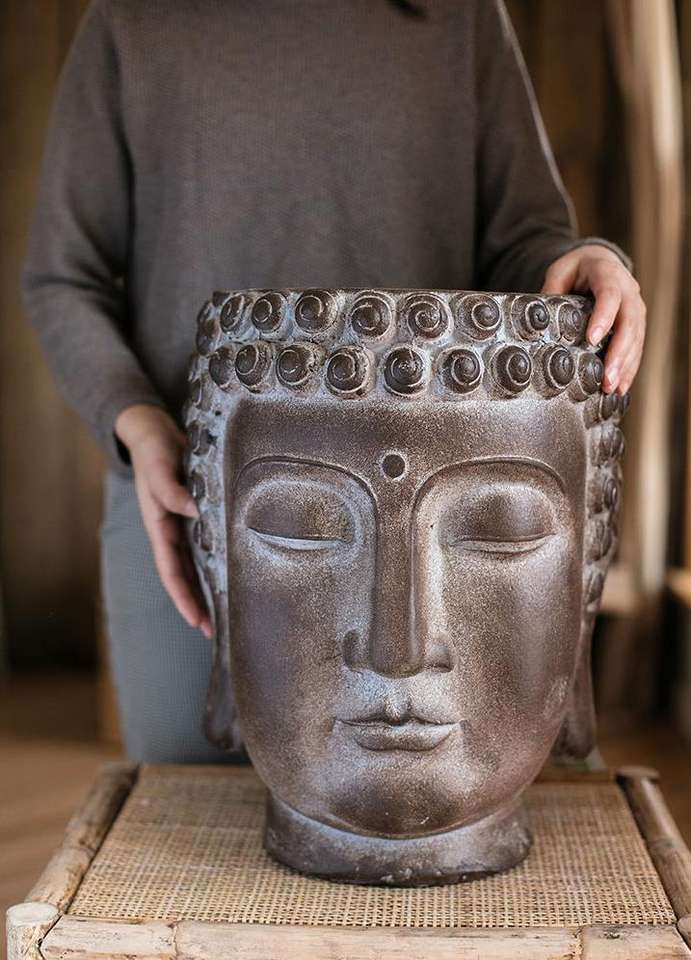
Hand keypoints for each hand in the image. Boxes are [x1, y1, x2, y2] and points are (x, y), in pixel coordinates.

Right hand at [114, 403, 211, 637]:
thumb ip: (172, 489)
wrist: (154, 432)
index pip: (171, 573)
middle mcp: (174, 532)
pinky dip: (222, 560)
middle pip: (187, 578)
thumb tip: (193, 509)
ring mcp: (187, 526)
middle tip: (218, 632)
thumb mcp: (158, 467)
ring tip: (231, 611)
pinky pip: (212, 544)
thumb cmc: (153, 451)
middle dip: (199, 605)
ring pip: (200, 566)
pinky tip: (240, 570)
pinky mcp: (200, 514)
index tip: (197, 622)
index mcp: (160, 528)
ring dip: (211, 589)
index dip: (183, 599)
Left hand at [541, 244, 645, 394]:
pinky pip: (638, 345)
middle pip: (629, 323)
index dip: (603, 317)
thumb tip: (539, 319)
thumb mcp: (560, 270)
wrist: (600, 260)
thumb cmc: (578, 267)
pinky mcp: (637, 322)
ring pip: (636, 337)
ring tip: (612, 388)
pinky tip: (622, 386)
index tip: (592, 340)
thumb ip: (552, 290)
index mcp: (608, 273)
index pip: (609, 295)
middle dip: (618, 353)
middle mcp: (628, 290)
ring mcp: (636, 307)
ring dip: (626, 365)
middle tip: (607, 378)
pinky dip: (630, 367)